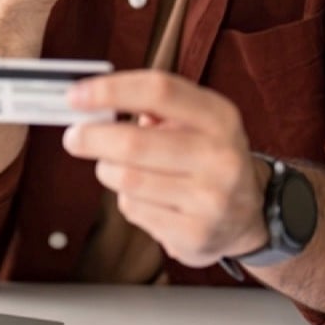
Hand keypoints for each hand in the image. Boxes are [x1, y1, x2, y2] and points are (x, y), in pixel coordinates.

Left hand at [61, 71, 267, 267]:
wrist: (249, 215)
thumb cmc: (208, 156)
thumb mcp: (197, 120)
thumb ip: (153, 105)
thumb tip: (91, 100)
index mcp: (219, 117)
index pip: (159, 91)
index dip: (111, 90)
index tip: (76, 95)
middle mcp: (220, 156)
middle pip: (134, 143)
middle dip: (92, 138)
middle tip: (74, 138)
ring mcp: (210, 199)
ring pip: (127, 180)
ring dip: (109, 171)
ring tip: (117, 168)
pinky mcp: (195, 234)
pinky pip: (134, 210)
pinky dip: (126, 201)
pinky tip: (145, 197)